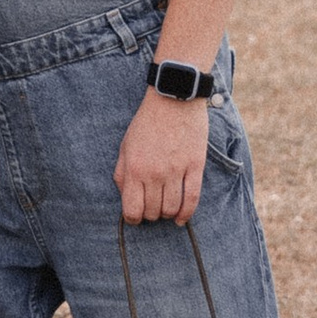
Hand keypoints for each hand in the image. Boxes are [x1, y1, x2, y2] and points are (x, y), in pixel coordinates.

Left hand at [115, 89, 210, 226]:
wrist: (173, 99)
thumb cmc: (147, 122)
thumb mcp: (125, 145)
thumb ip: (122, 172)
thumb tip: (124, 196)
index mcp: (134, 168)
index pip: (132, 209)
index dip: (133, 218)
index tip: (135, 216)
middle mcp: (154, 173)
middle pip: (152, 211)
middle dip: (150, 215)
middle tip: (151, 209)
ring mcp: (176, 170)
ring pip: (172, 208)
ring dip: (167, 214)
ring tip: (165, 210)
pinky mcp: (195, 166)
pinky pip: (192, 198)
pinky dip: (187, 213)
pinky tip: (181, 219)